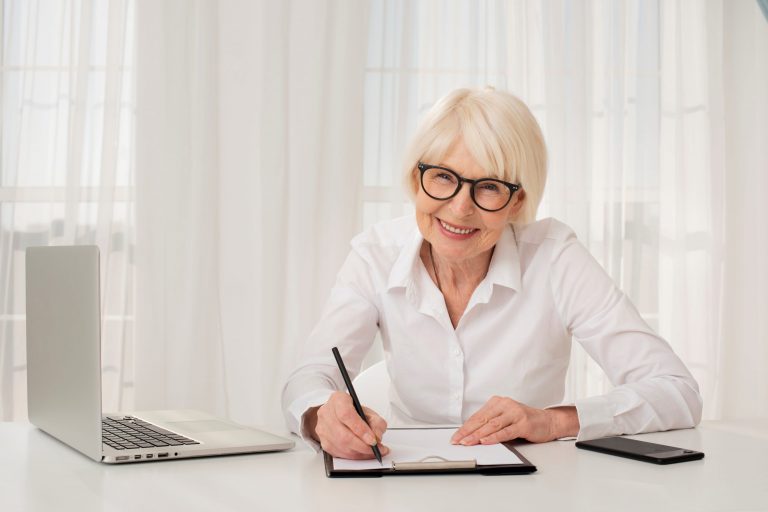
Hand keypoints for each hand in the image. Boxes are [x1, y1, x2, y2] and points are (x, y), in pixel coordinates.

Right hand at [306, 391, 388, 458]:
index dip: (361, 429)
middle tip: (377, 449)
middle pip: (343, 434)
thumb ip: (377, 423)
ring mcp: (322, 428)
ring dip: (360, 453)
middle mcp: (327, 413)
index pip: (347, 415)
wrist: (337, 415)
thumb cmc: (353, 412)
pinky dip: (354, 456)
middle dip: (363, 446)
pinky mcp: (323, 442)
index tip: (373, 439)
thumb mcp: (369, 412)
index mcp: (338, 400)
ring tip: (373, 452)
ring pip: (341, 446)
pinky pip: (339, 454)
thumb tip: (377, 437)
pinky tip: (363, 453)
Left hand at [450, 396, 578, 444]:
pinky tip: (485, 441)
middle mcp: (505, 405)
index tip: (455, 436)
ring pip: (492, 425)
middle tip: (457, 440)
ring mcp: (514, 413)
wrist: (547, 421)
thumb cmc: (523, 421)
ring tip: (467, 442)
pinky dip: (494, 437)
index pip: (477, 416)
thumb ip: (490, 424)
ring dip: (478, 435)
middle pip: (482, 420)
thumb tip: (470, 435)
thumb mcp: (504, 419)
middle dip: (467, 431)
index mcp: (497, 402)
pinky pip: (506, 431)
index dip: (465, 427)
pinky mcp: (523, 423)